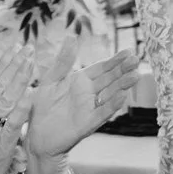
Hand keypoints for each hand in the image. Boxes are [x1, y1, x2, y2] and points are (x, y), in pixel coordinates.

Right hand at [0, 49, 35, 173]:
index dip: (3, 63)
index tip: (15, 48)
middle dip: (14, 65)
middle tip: (28, 49)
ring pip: (5, 99)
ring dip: (20, 79)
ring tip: (32, 63)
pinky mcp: (1, 145)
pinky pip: (13, 122)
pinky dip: (22, 107)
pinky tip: (31, 94)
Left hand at [26, 45, 137, 159]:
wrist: (36, 136)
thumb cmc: (41, 108)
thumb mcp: (50, 80)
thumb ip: (62, 61)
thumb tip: (71, 37)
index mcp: (80, 81)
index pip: (101, 68)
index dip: (114, 60)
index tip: (128, 51)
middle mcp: (88, 93)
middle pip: (110, 79)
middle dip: (123, 70)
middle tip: (136, 60)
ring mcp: (90, 108)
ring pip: (110, 94)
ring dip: (123, 85)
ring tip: (136, 75)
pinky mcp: (88, 123)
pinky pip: (102, 113)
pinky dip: (112, 105)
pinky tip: (122, 96)